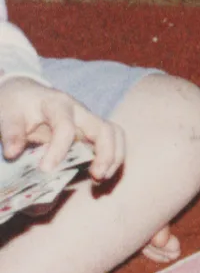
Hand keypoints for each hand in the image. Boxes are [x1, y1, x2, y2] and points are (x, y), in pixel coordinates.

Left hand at [0, 76, 124, 180]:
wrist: (25, 94)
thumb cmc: (17, 105)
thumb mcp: (6, 114)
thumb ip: (10, 132)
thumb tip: (13, 153)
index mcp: (57, 104)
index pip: (65, 127)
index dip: (58, 150)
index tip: (46, 171)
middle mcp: (80, 111)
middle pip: (105, 129)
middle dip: (105, 154)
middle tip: (95, 177)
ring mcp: (88, 121)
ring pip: (115, 135)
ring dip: (114, 158)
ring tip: (101, 178)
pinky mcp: (92, 132)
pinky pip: (112, 142)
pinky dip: (112, 159)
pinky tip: (99, 176)